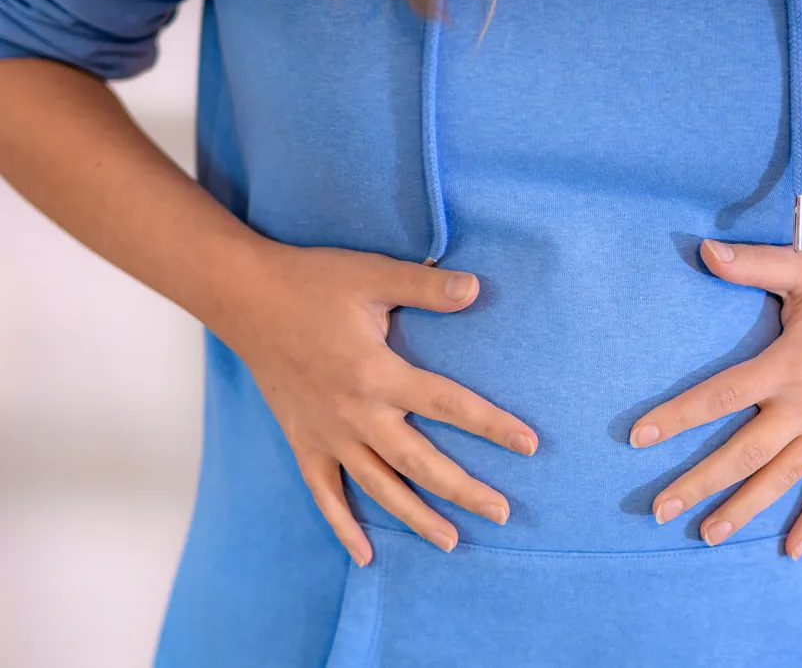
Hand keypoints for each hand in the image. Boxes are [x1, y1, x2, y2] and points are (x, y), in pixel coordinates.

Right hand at [216, 244, 537, 563]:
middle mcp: (356, 415)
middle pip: (421, 464)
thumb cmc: (311, 282)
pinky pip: (325, 494)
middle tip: (502, 513)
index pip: (450, 406)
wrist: (243, 297)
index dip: (492, 426)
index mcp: (378, 374)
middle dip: (464, 491)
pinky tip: (365, 555)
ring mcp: (327, 435)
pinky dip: (343, 526)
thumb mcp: (372, 275)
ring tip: (452, 542)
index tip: (529, 445)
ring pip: (379, 488)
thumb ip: (426, 287)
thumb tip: (478, 288)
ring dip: (416, 518)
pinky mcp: (303, 442)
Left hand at [630, 240, 801, 558]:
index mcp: (787, 364)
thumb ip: (753, 264)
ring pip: (781, 478)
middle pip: (744, 452)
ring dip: (743, 508)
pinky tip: (791, 550)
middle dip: (699, 482)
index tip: (638, 437)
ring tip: (705, 534)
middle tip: (659, 509)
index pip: (720, 395)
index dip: (678, 417)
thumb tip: (704, 250)